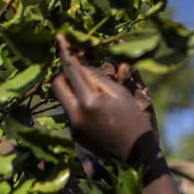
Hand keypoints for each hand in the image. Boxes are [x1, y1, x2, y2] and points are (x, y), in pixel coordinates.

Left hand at [52, 35, 160, 167]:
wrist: (137, 157)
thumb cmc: (135, 121)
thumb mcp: (120, 93)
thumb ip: (98, 77)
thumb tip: (81, 64)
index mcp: (88, 101)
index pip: (71, 69)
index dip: (65, 51)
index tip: (59, 37)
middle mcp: (75, 115)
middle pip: (57, 83)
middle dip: (64, 72)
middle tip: (79, 68)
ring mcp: (73, 127)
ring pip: (62, 98)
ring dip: (71, 88)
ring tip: (89, 88)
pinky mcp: (75, 135)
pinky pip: (70, 112)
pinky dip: (78, 104)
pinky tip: (95, 109)